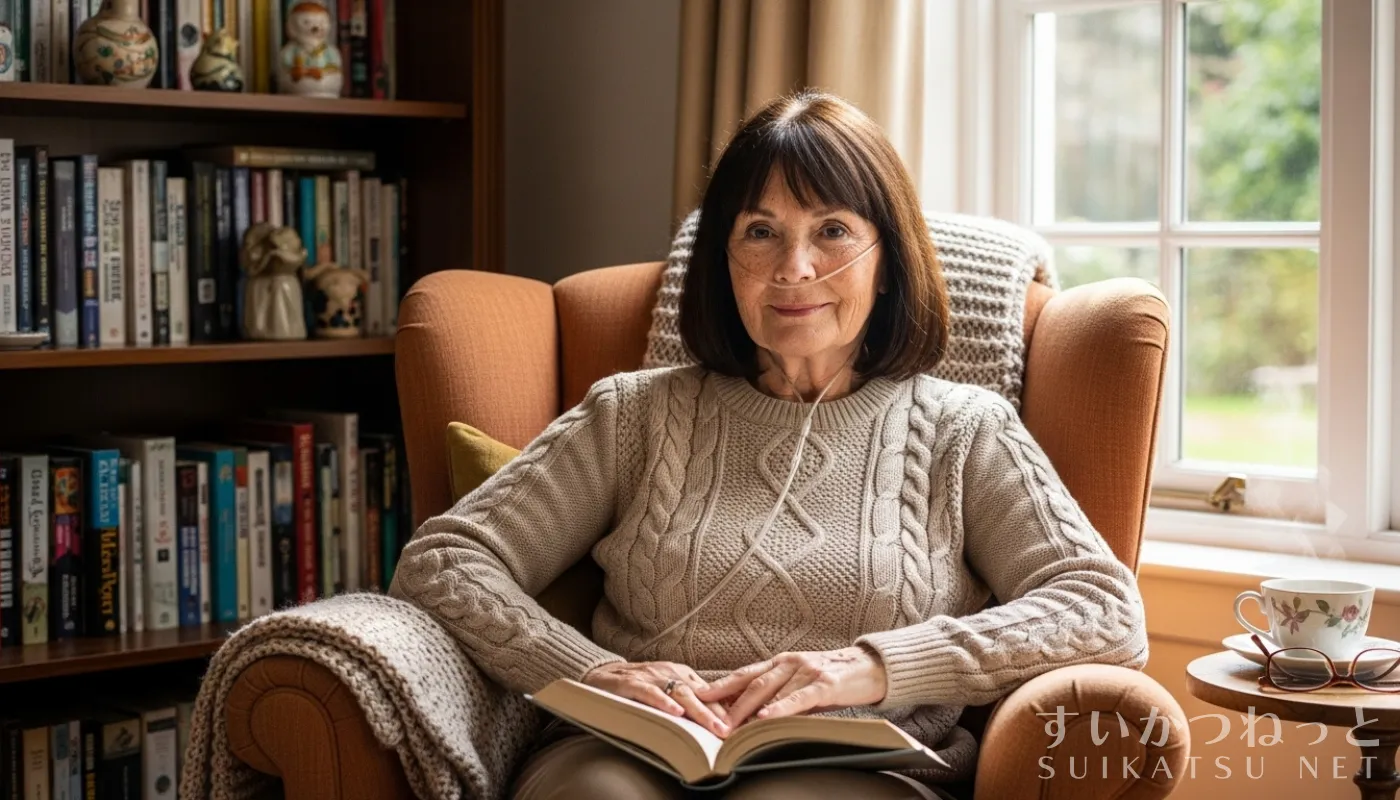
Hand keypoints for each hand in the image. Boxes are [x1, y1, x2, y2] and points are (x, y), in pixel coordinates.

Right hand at [582, 661, 731, 737]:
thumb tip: (716, 723)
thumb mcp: (665, 691)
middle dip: (717, 714)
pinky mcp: (630, 683)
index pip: (708, 693)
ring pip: (679, 693)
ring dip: (698, 711)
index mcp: (681, 674)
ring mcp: (650, 676)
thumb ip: (686, 703)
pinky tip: (675, 712)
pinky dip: (663, 702)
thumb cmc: (637, 687)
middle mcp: (669, 672)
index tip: (740, 727)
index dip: (724, 710)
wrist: (599, 674)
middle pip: (699, 694)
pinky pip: (649, 692)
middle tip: (731, 732)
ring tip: (713, 728)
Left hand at [695, 646, 886, 726]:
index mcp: (780, 662)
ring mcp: (806, 671)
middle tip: (706, 718)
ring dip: (747, 710)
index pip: (744, 674)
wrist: (870, 667)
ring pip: (770, 691)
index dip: (719, 685)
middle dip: (727, 702)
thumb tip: (751, 716)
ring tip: (729, 726)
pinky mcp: (825, 683)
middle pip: (751, 683)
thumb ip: (779, 694)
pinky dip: (780, 708)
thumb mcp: (801, 683)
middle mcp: (789, 662)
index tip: (696, 696)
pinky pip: (798, 698)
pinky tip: (765, 718)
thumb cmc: (832, 679)